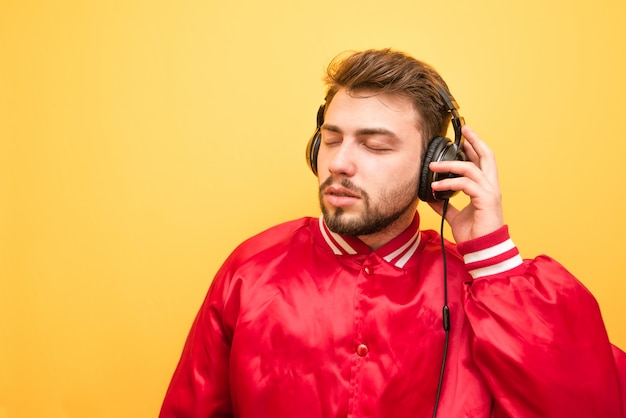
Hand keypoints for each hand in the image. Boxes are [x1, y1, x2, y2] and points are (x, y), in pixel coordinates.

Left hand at [427, 125, 503, 242]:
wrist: (482, 249)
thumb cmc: (474, 234)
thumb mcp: (455, 216)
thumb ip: (445, 205)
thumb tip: (431, 198)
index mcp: (486, 188)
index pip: (482, 162)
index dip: (474, 148)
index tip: (463, 138)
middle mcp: (491, 187)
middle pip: (487, 156)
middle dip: (475, 141)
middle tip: (463, 130)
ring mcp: (490, 192)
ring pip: (471, 168)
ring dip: (449, 164)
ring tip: (432, 166)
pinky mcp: (486, 199)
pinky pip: (465, 184)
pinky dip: (448, 183)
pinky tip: (435, 187)